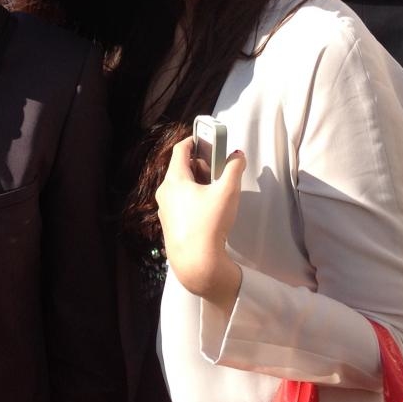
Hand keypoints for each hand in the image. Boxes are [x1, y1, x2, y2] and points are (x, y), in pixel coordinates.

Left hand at [156, 137, 244, 307]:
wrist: (196, 262)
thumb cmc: (209, 225)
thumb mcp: (227, 193)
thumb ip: (234, 169)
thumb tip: (237, 156)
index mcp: (174, 179)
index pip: (180, 150)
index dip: (193, 141)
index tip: (205, 139)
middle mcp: (165, 191)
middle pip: (180, 168)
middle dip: (199, 164)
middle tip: (216, 168)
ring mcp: (164, 208)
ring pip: (179, 186)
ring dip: (196, 182)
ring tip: (215, 190)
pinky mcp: (169, 223)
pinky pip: (179, 202)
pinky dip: (191, 198)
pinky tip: (207, 210)